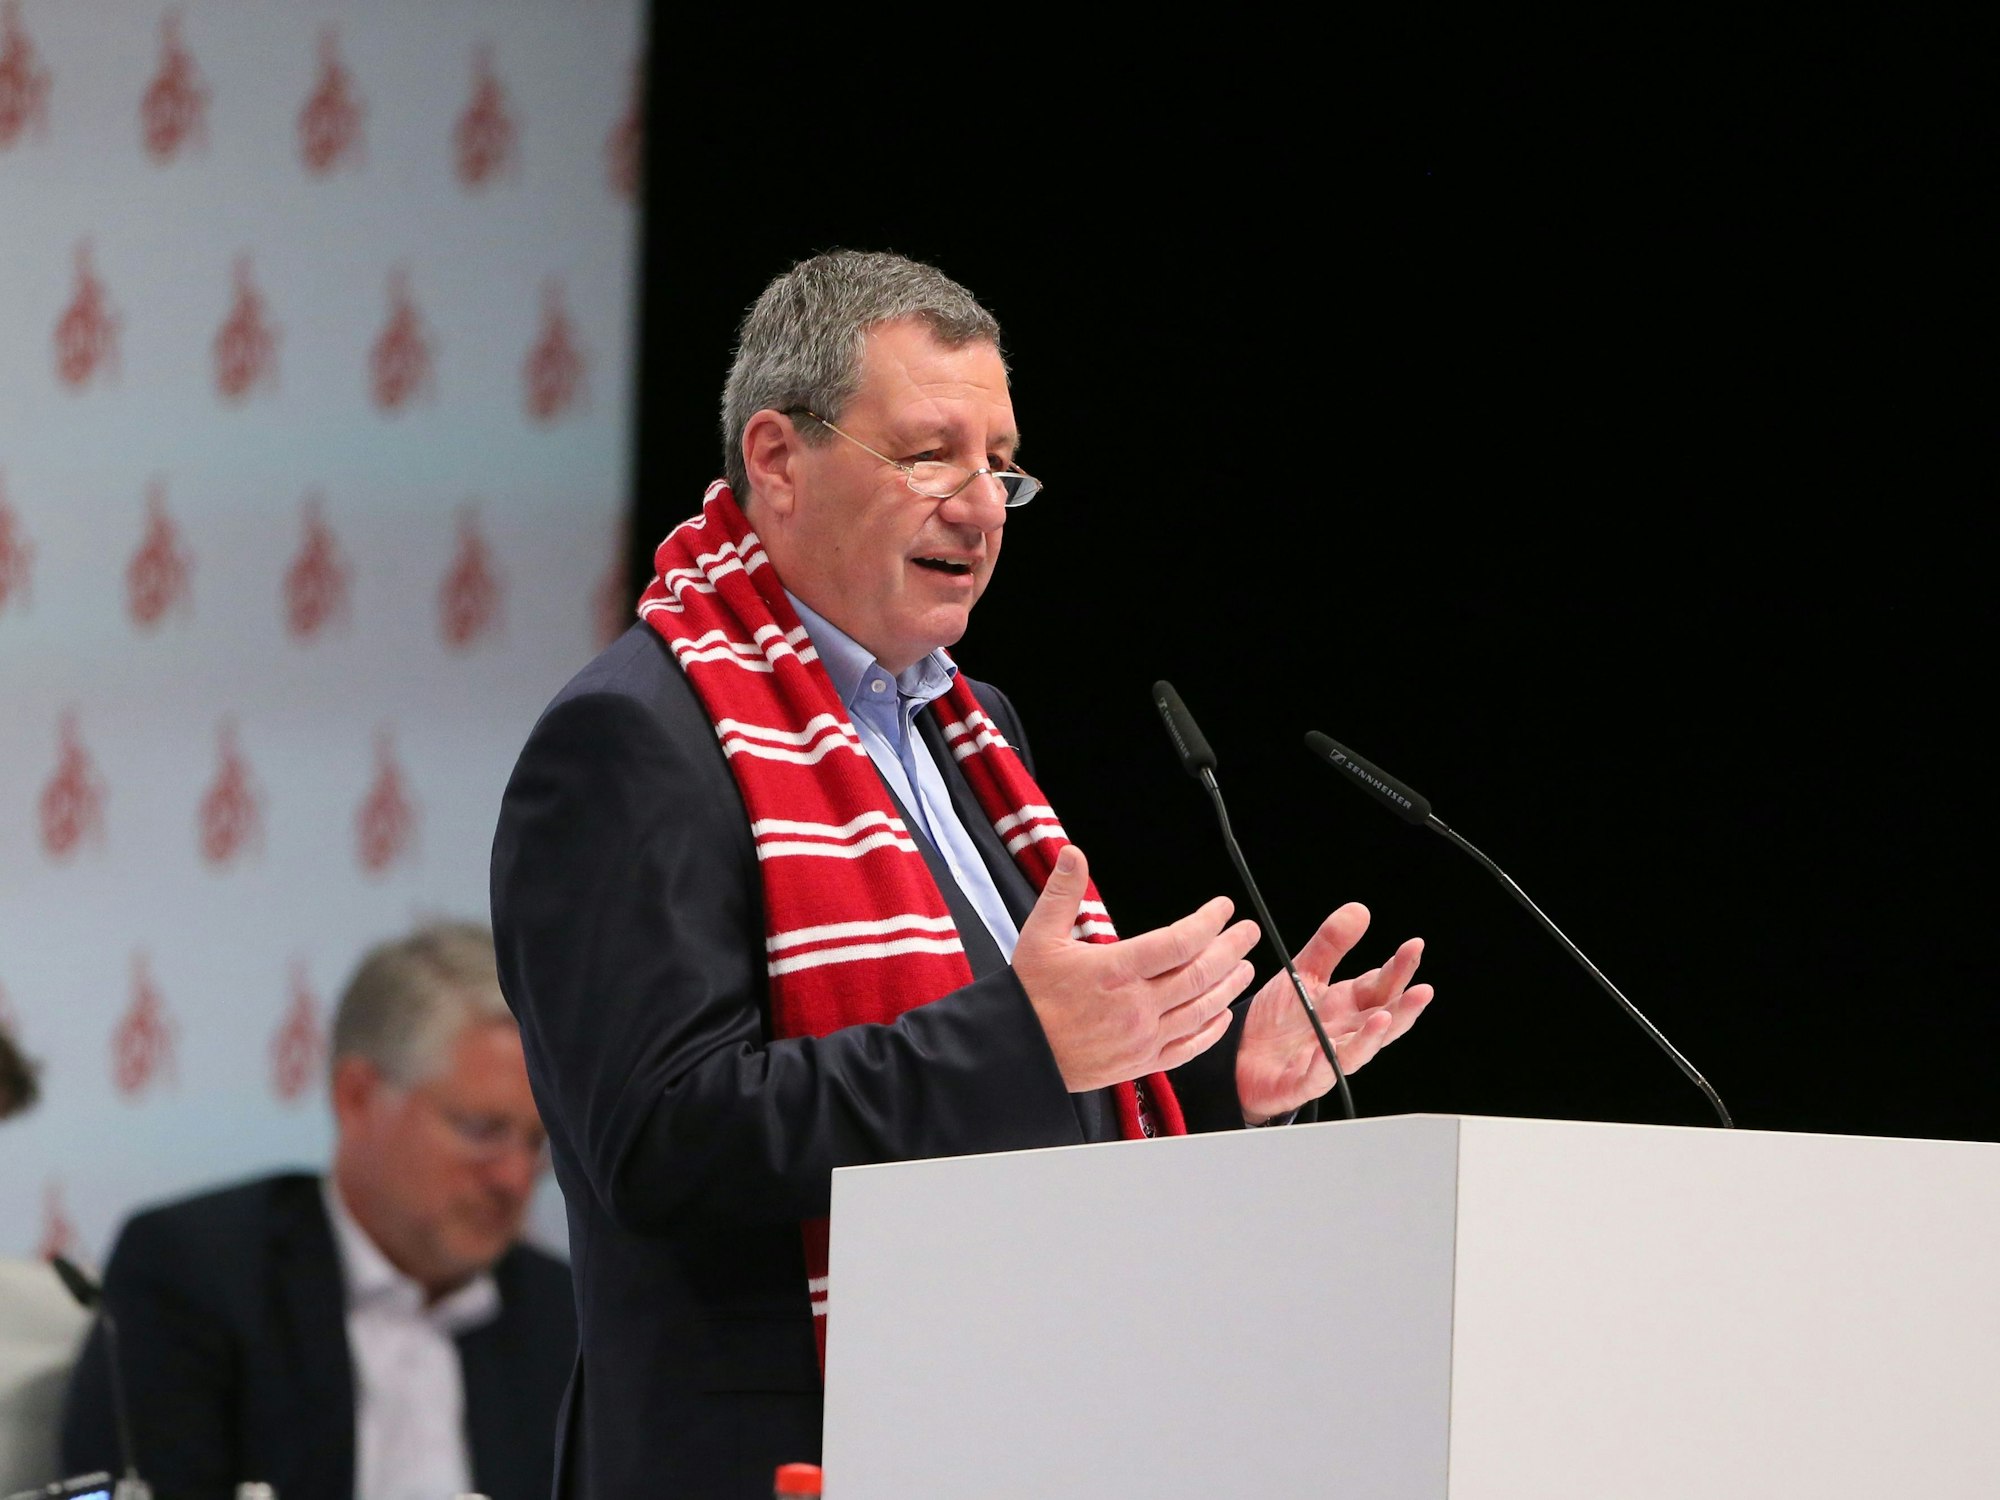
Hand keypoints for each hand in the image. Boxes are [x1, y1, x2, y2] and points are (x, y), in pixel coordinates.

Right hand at [1013, 845, 1259, 1093]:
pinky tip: (1222, 1015)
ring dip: (1230, 986)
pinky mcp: (1141, 1062)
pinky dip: (1211, 1030)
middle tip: (1248, 932)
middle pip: (1201, 974)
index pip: (1179, 942)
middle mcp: (1137, 1006)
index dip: (1207, 922)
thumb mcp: (1039, 936)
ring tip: (1246, 967)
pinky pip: (1188, 1047)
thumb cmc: (1029, 995)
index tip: (1222, 908)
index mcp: (1116, 970)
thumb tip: (1073, 853)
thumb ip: (1062, 893)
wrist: (1018, 1052)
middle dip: (1231, 949)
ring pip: (1202, 1010)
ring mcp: (1143, 1038)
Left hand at [1235, 903, 1432, 1122]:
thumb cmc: (1278, 1018)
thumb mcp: (1302, 973)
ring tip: (1384, 1018)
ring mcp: (1326, 1059)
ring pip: (1356, 1052)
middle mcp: (1344, 1033)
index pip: (1380, 986)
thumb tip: (1360, 910)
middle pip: (1381, 1021)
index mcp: (1347, 1005)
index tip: (1414, 946)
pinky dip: (1322, 1065)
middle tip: (1423, 991)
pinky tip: (1327, 1051)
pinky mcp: (1301, 1082)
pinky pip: (1315, 1076)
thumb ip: (1330, 945)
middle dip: (1404, 1008)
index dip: (1399, 969)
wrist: (1240, 1054)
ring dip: (1372, 1037)